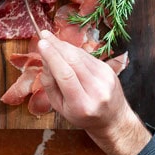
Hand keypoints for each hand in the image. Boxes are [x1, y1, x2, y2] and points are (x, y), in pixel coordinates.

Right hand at [37, 30, 150, 154]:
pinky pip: (87, 55)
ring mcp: (105, 79)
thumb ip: (49, 84)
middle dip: (56, 45)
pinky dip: (73, 50)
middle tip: (43, 35)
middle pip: (73, 61)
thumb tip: (45, 59)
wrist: (113, 119)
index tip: (41, 43)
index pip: (65, 75)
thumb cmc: (81, 115)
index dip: (52, 56)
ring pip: (80, 55)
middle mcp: (97, 91)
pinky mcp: (109, 69)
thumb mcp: (59, 107)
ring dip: (63, 45)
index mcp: (82, 104)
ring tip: (50, 39)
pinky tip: (64, 48)